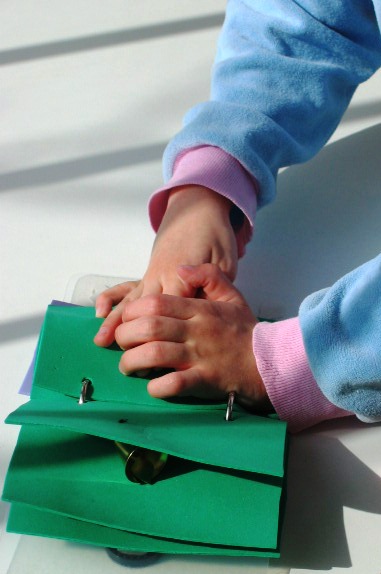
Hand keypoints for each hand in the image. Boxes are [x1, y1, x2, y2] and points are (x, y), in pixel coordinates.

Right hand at [94, 186, 239, 346]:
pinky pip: (127, 286)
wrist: (198, 208)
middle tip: (124, 357)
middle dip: (134, 334)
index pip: (173, 307)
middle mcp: (161, 275)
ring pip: (131, 300)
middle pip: (145, 309)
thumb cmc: (214, 235)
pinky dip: (112, 298)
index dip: (168, 332)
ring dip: (115, 321)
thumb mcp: (224, 259)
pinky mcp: (148, 271)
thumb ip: (210, 284)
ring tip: (101, 340)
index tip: (163, 354)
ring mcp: (151, 273)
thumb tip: (197, 306)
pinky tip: (100, 309)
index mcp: (182, 273)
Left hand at [114, 264, 270, 410]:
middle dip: (125, 336)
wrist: (271, 361)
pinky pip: (174, 384)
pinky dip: (156, 386)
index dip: (132, 311)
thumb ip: (208, 276)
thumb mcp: (232, 296)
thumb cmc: (245, 331)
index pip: (156, 303)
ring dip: (132, 361)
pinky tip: (152, 386)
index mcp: (199, 309)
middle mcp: (196, 330)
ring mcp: (200, 356)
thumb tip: (181, 268)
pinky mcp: (205, 380)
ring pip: (155, 354)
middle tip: (121, 344)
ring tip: (127, 367)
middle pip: (149, 327)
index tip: (127, 321)